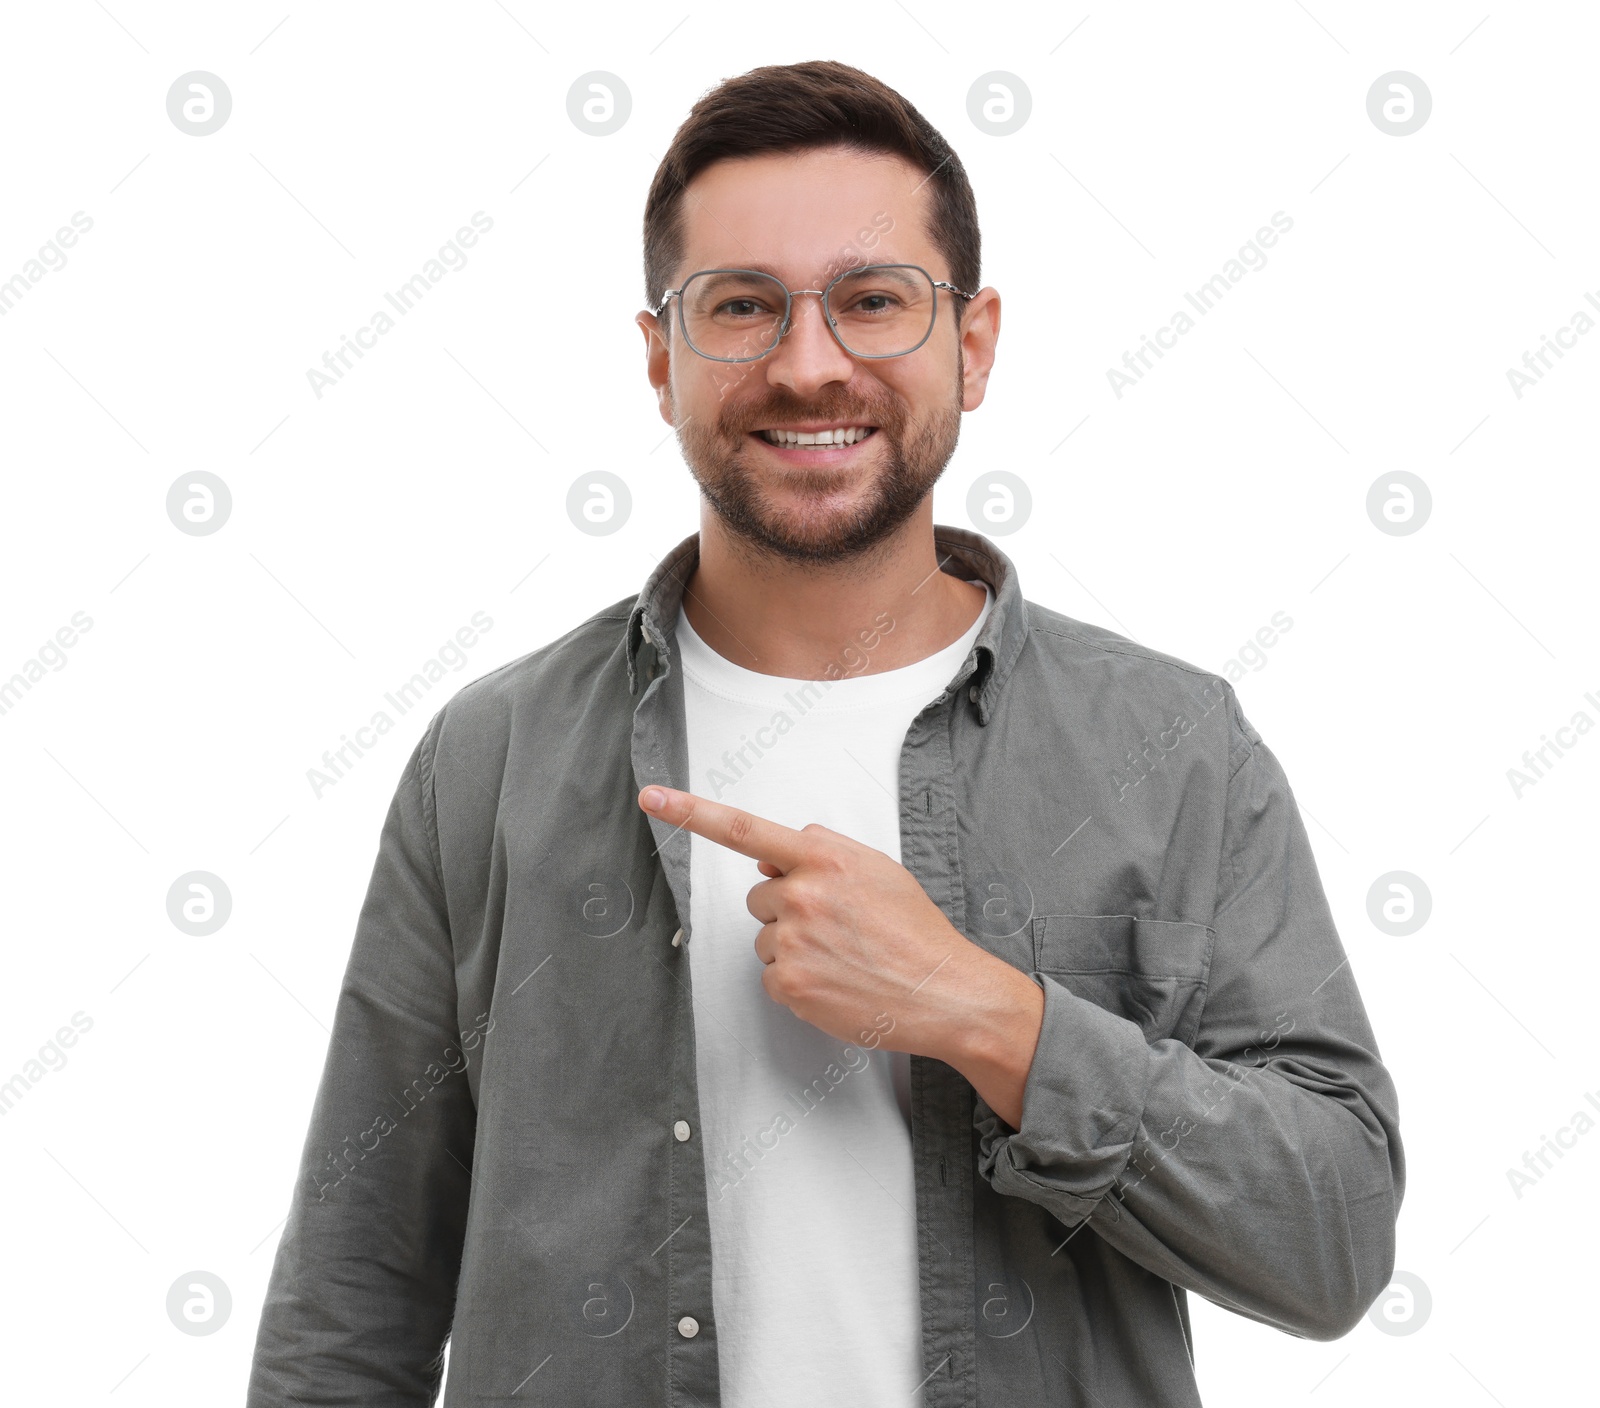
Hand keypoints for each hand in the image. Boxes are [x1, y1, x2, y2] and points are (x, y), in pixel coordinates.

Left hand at [638, 784, 971, 1055]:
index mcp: (823, 858)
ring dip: (794, 948)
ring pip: (766, 939)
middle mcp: (801, 894)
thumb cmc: (913, 930)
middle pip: (760, 898)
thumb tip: (771, 863)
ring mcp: (792, 942)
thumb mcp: (875, 869)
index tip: (652, 797)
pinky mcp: (789, 985)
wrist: (943, 990)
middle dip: (788, 910)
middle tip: (838, 928)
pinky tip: (837, 984)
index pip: (744, 829)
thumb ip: (821, 852)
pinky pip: (773, 977)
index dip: (691, 812)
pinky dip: (799, 983)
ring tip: (844, 958)